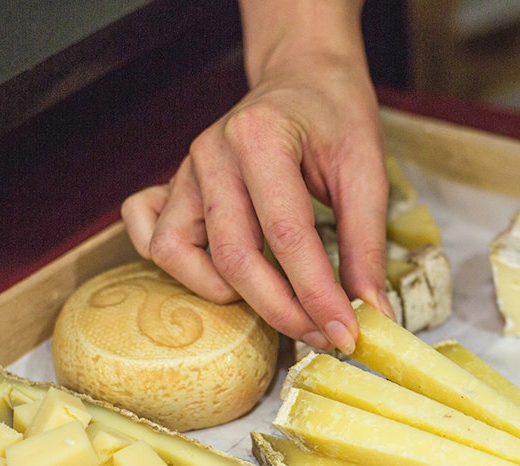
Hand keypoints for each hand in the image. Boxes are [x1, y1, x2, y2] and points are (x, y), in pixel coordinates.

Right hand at [121, 1, 391, 353]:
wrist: (303, 76)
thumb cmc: (334, 116)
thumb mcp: (367, 171)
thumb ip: (366, 244)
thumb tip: (372, 312)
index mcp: (261, 138)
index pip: (287, 236)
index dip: (318, 295)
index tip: (347, 334)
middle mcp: (212, 153)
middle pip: (233, 257)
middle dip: (282, 310)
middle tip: (324, 335)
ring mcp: (185, 170)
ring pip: (178, 253)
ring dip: (225, 294)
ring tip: (278, 302)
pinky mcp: (174, 187)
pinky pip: (147, 234)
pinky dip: (178, 266)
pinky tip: (222, 277)